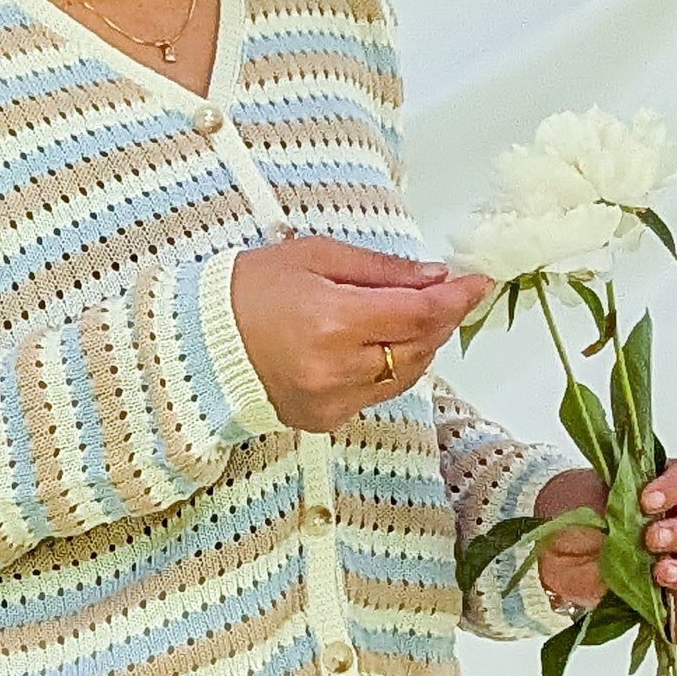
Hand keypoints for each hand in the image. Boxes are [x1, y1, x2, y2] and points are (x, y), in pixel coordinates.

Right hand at [231, 236, 489, 434]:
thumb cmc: (247, 291)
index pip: (419, 312)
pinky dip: (390, 368)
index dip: (456, 298)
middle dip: (441, 318)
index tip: (478, 282)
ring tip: (412, 315)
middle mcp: (335, 368)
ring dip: (420, 344)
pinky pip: (377, 393)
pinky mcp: (325, 419)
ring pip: (406, 375)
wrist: (198, 342)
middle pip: (420, 346)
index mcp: (332, 320)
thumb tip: (434, 276)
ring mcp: (331, 400)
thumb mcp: (316, 257)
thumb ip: (381, 270)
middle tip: (448, 292)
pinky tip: (378, 345)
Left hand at [534, 456, 676, 643]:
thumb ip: (612, 508)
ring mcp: (673, 561)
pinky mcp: (658, 596)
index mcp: (666, 489)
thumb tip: (620, 525)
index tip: (647, 500)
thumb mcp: (589, 498)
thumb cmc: (575, 509)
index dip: (676, 488)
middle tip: (652, 540)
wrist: (551, 541)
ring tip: (661, 575)